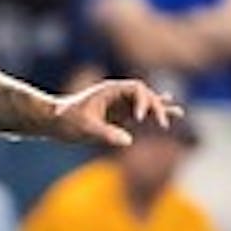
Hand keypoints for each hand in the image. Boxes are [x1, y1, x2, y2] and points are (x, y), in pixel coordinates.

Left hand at [49, 79, 181, 147]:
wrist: (52, 121)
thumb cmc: (66, 122)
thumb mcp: (85, 129)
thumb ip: (106, 133)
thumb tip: (128, 141)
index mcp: (109, 90)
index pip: (136, 89)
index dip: (145, 101)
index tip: (142, 119)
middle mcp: (116, 94)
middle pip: (144, 94)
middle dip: (156, 107)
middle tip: (164, 124)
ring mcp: (118, 104)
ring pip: (144, 102)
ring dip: (159, 108)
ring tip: (178, 113)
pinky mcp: (118, 114)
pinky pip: (140, 112)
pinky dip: (153, 113)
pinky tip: (169, 111)